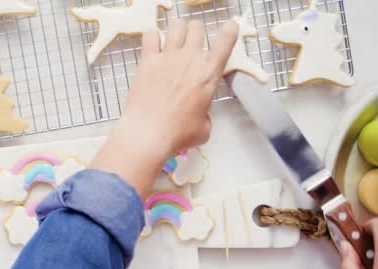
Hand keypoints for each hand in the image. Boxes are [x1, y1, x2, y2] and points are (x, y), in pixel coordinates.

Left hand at [123, 20, 237, 152]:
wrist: (148, 133)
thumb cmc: (177, 134)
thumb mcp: (204, 128)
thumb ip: (204, 113)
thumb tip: (198, 114)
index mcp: (209, 74)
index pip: (226, 40)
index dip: (229, 30)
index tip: (228, 29)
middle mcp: (190, 60)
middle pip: (197, 27)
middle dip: (196, 33)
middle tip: (191, 45)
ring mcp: (168, 58)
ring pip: (177, 25)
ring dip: (177, 31)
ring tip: (173, 43)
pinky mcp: (147, 61)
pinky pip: (151, 35)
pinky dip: (153, 36)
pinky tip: (153, 46)